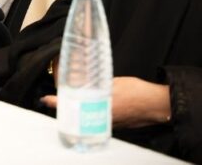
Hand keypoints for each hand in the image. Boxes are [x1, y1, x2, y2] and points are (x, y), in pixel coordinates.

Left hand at [40, 77, 170, 128]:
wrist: (155, 105)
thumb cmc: (138, 93)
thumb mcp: (114, 82)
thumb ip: (100, 82)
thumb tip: (89, 78)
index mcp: (99, 106)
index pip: (72, 105)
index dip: (57, 102)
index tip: (46, 99)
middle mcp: (101, 117)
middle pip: (76, 114)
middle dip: (66, 107)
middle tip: (57, 100)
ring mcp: (107, 122)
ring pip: (85, 116)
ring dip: (78, 109)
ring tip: (71, 100)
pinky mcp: (114, 123)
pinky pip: (97, 117)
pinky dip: (90, 111)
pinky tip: (92, 104)